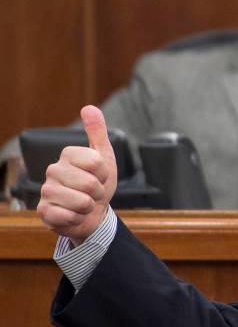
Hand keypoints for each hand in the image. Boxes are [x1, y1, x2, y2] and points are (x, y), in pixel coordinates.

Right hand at [37, 106, 117, 244]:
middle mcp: (53, 170)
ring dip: (89, 207)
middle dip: (98, 192)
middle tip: (92, 192)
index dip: (104, 174)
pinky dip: (78, 219)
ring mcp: (46, 191)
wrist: (92, 213)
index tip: (100, 176)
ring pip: (82, 202)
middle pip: (91, 183)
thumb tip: (89, 107)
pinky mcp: (44, 211)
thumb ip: (97, 133)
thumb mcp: (103, 157)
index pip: (97, 162)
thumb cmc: (98, 183)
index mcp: (68, 155)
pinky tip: (73, 215)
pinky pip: (70, 217)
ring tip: (83, 204)